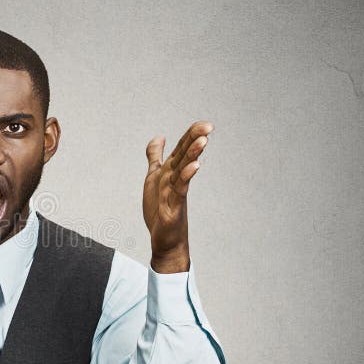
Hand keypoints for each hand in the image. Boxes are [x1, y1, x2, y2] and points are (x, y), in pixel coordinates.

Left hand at [143, 120, 213, 272]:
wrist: (165, 239)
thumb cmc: (161, 209)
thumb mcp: (154, 177)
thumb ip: (156, 157)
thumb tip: (160, 137)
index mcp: (172, 171)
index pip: (182, 149)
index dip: (191, 135)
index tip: (205, 123)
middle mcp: (176, 179)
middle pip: (186, 156)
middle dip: (195, 140)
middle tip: (209, 126)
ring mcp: (176, 192)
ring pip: (184, 170)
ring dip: (193, 155)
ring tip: (203, 141)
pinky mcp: (174, 207)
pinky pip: (179, 189)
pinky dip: (185, 177)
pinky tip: (193, 167)